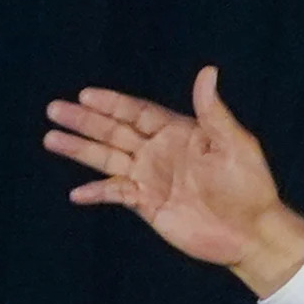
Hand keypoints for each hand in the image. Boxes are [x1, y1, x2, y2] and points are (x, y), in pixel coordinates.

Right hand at [44, 65, 303, 295]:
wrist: (252, 232)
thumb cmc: (251, 185)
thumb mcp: (235, 144)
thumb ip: (213, 111)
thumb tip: (207, 71)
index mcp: (180, 133)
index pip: (138, 112)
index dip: (112, 103)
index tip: (85, 95)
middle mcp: (160, 152)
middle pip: (115, 132)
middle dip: (85, 121)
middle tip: (54, 109)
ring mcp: (152, 178)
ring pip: (108, 159)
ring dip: (80, 149)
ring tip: (50, 138)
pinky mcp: (148, 204)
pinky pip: (116, 194)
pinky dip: (97, 192)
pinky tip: (77, 193)